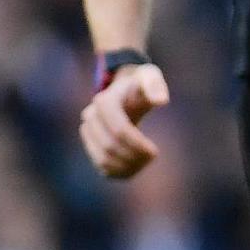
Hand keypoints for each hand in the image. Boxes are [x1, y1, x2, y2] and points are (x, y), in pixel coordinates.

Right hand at [77, 63, 169, 179]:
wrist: (123, 91)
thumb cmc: (140, 85)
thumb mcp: (149, 78)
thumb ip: (154, 85)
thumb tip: (160, 100)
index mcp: (105, 101)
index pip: (119, 130)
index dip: (137, 145)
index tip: (155, 152)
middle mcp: (91, 116)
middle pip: (110, 147)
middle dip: (133, 157)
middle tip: (152, 157)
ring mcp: (89, 132)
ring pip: (103, 160)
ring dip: (126, 167)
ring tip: (144, 163)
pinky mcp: (91, 145)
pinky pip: (102, 167)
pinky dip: (120, 172)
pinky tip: (136, 167)